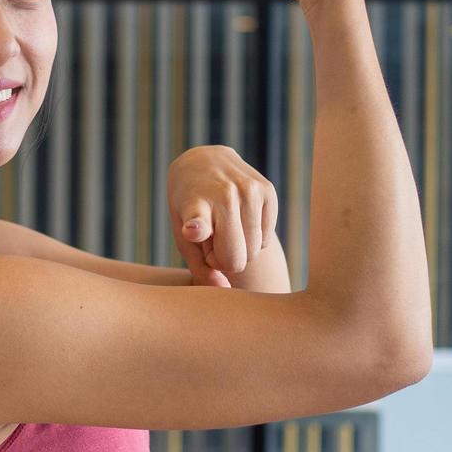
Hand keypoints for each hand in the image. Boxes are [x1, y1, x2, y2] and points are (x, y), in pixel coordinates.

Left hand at [167, 145, 279, 287]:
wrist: (203, 162)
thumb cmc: (190, 210)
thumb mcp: (184, 238)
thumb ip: (200, 269)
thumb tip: (225, 288)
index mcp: (195, 205)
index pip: (199, 221)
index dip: (198, 228)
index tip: (194, 230)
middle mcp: (224, 195)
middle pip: (236, 259)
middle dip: (224, 259)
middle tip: (212, 242)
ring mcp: (248, 190)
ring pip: (254, 251)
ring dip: (240, 247)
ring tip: (225, 228)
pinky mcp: (268, 189)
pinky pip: (267, 239)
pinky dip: (254, 238)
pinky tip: (240, 220)